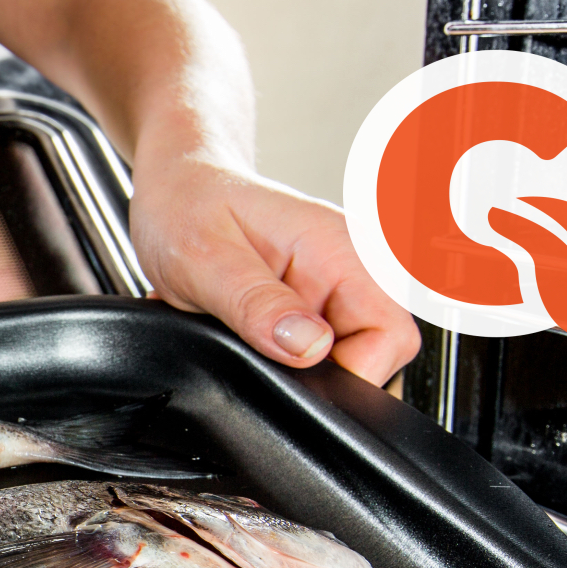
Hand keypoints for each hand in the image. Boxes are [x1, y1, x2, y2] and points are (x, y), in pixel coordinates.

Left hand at [128, 155, 419, 385]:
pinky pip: (315, 358)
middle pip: (376, 356)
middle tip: (256, 353)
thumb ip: (256, 304)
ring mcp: (332, 292)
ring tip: (243, 338)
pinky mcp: (311, 310)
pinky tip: (245, 340)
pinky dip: (279, 363)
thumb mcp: (205, 259)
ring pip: (344, 363)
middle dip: (318, 375)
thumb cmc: (187, 207)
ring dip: (293, 369)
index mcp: (342, 248)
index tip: (297, 375)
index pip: (393, 335)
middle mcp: (349, 270)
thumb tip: (309, 349)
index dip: (352, 372)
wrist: (174, 192)